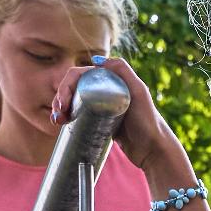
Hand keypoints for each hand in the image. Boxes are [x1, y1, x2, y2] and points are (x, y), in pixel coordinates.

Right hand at [51, 52, 166, 168]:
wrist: (153, 150)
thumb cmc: (148, 122)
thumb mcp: (139, 92)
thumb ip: (123, 70)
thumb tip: (95, 60)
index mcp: (111, 79)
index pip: (81, 75)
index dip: (66, 85)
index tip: (63, 104)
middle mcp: (106, 90)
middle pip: (74, 88)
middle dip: (60, 98)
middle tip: (57, 115)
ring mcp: (102, 106)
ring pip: (74, 101)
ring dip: (59, 107)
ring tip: (56, 121)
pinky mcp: (100, 122)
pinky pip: (79, 115)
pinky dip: (67, 117)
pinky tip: (60, 123)